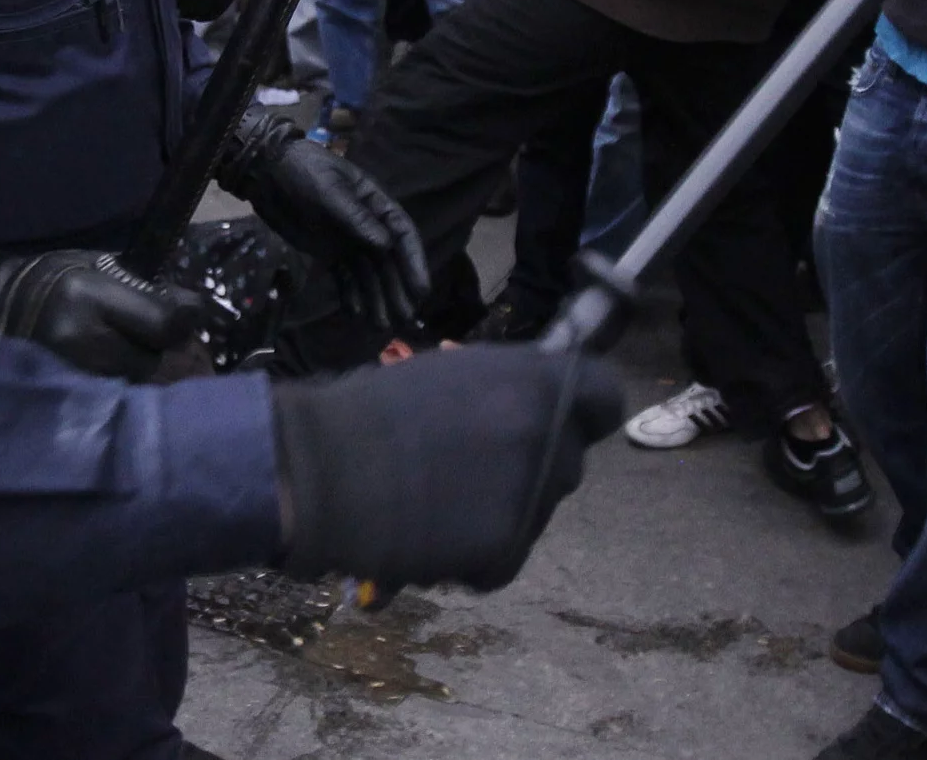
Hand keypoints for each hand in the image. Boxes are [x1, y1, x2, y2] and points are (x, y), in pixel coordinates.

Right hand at [0, 245, 205, 381]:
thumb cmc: (46, 279)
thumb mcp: (92, 265)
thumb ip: (139, 287)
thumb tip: (189, 308)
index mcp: (88, 298)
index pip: (164, 323)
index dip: (184, 319)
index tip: (187, 313)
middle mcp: (81, 342)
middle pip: (151, 359)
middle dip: (157, 347)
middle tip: (145, 333)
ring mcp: (70, 377)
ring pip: (132, 383)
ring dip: (136, 369)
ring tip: (120, 350)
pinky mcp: (63, 400)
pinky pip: (110, 400)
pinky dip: (118, 388)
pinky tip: (109, 371)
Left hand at [216, 112, 430, 330]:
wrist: (267, 174)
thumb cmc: (303, 172)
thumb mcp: (329, 190)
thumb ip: (355, 217)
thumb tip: (385, 245)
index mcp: (375, 204)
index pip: (402, 236)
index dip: (414, 263)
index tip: (421, 290)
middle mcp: (367, 225)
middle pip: (388, 261)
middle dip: (397, 289)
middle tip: (404, 319)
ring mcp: (348, 240)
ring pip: (368, 274)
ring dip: (376, 298)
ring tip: (381, 325)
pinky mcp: (329, 252)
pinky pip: (345, 277)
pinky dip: (350, 295)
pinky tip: (355, 314)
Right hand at [270, 344, 625, 591]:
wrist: (320, 469)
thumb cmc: (372, 410)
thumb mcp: (454, 372)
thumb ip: (509, 387)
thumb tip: (537, 397)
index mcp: (536, 380)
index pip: (606, 397)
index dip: (583, 410)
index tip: (556, 421)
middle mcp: (546, 435)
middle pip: (569, 459)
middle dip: (532, 464)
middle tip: (472, 465)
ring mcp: (529, 495)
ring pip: (537, 509)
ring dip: (502, 508)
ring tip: (437, 499)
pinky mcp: (504, 548)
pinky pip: (505, 554)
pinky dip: (475, 553)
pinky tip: (430, 532)